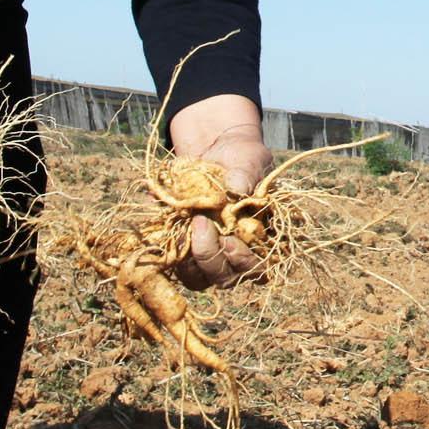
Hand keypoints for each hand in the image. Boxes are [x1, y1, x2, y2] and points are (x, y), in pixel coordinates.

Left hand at [168, 92, 269, 288]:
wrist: (215, 150)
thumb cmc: (241, 158)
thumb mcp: (250, 159)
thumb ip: (247, 174)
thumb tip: (236, 188)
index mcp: (261, 239)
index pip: (259, 269)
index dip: (244, 262)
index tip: (229, 241)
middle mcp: (236, 253)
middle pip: (225, 277)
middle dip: (210, 257)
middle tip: (199, 223)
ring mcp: (210, 254)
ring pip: (197, 278)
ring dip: (187, 260)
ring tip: (183, 225)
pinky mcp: (184, 248)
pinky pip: (173, 262)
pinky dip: (167, 246)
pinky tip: (166, 221)